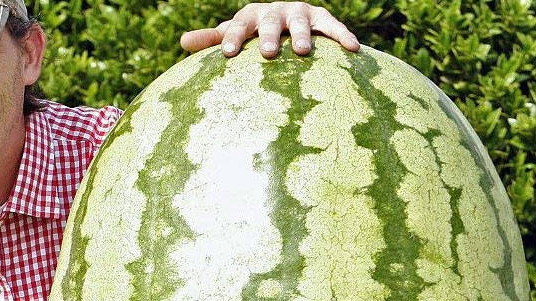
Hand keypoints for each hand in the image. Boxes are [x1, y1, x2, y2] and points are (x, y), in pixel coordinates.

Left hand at [181, 2, 358, 59]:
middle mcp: (275, 11)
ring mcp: (300, 13)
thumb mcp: (233, 35)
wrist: (283, 19)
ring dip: (303, 35)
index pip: (238, 26)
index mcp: (251, 16)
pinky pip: (333, 26)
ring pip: (302, 22)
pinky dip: (342, 36)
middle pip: (271, 22)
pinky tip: (353, 49)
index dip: (233, 38)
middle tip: (268, 53)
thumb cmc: (253, 34)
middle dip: (270, 35)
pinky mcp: (321, 18)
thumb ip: (211, 40)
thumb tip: (182, 42)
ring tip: (303, 52)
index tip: (228, 54)